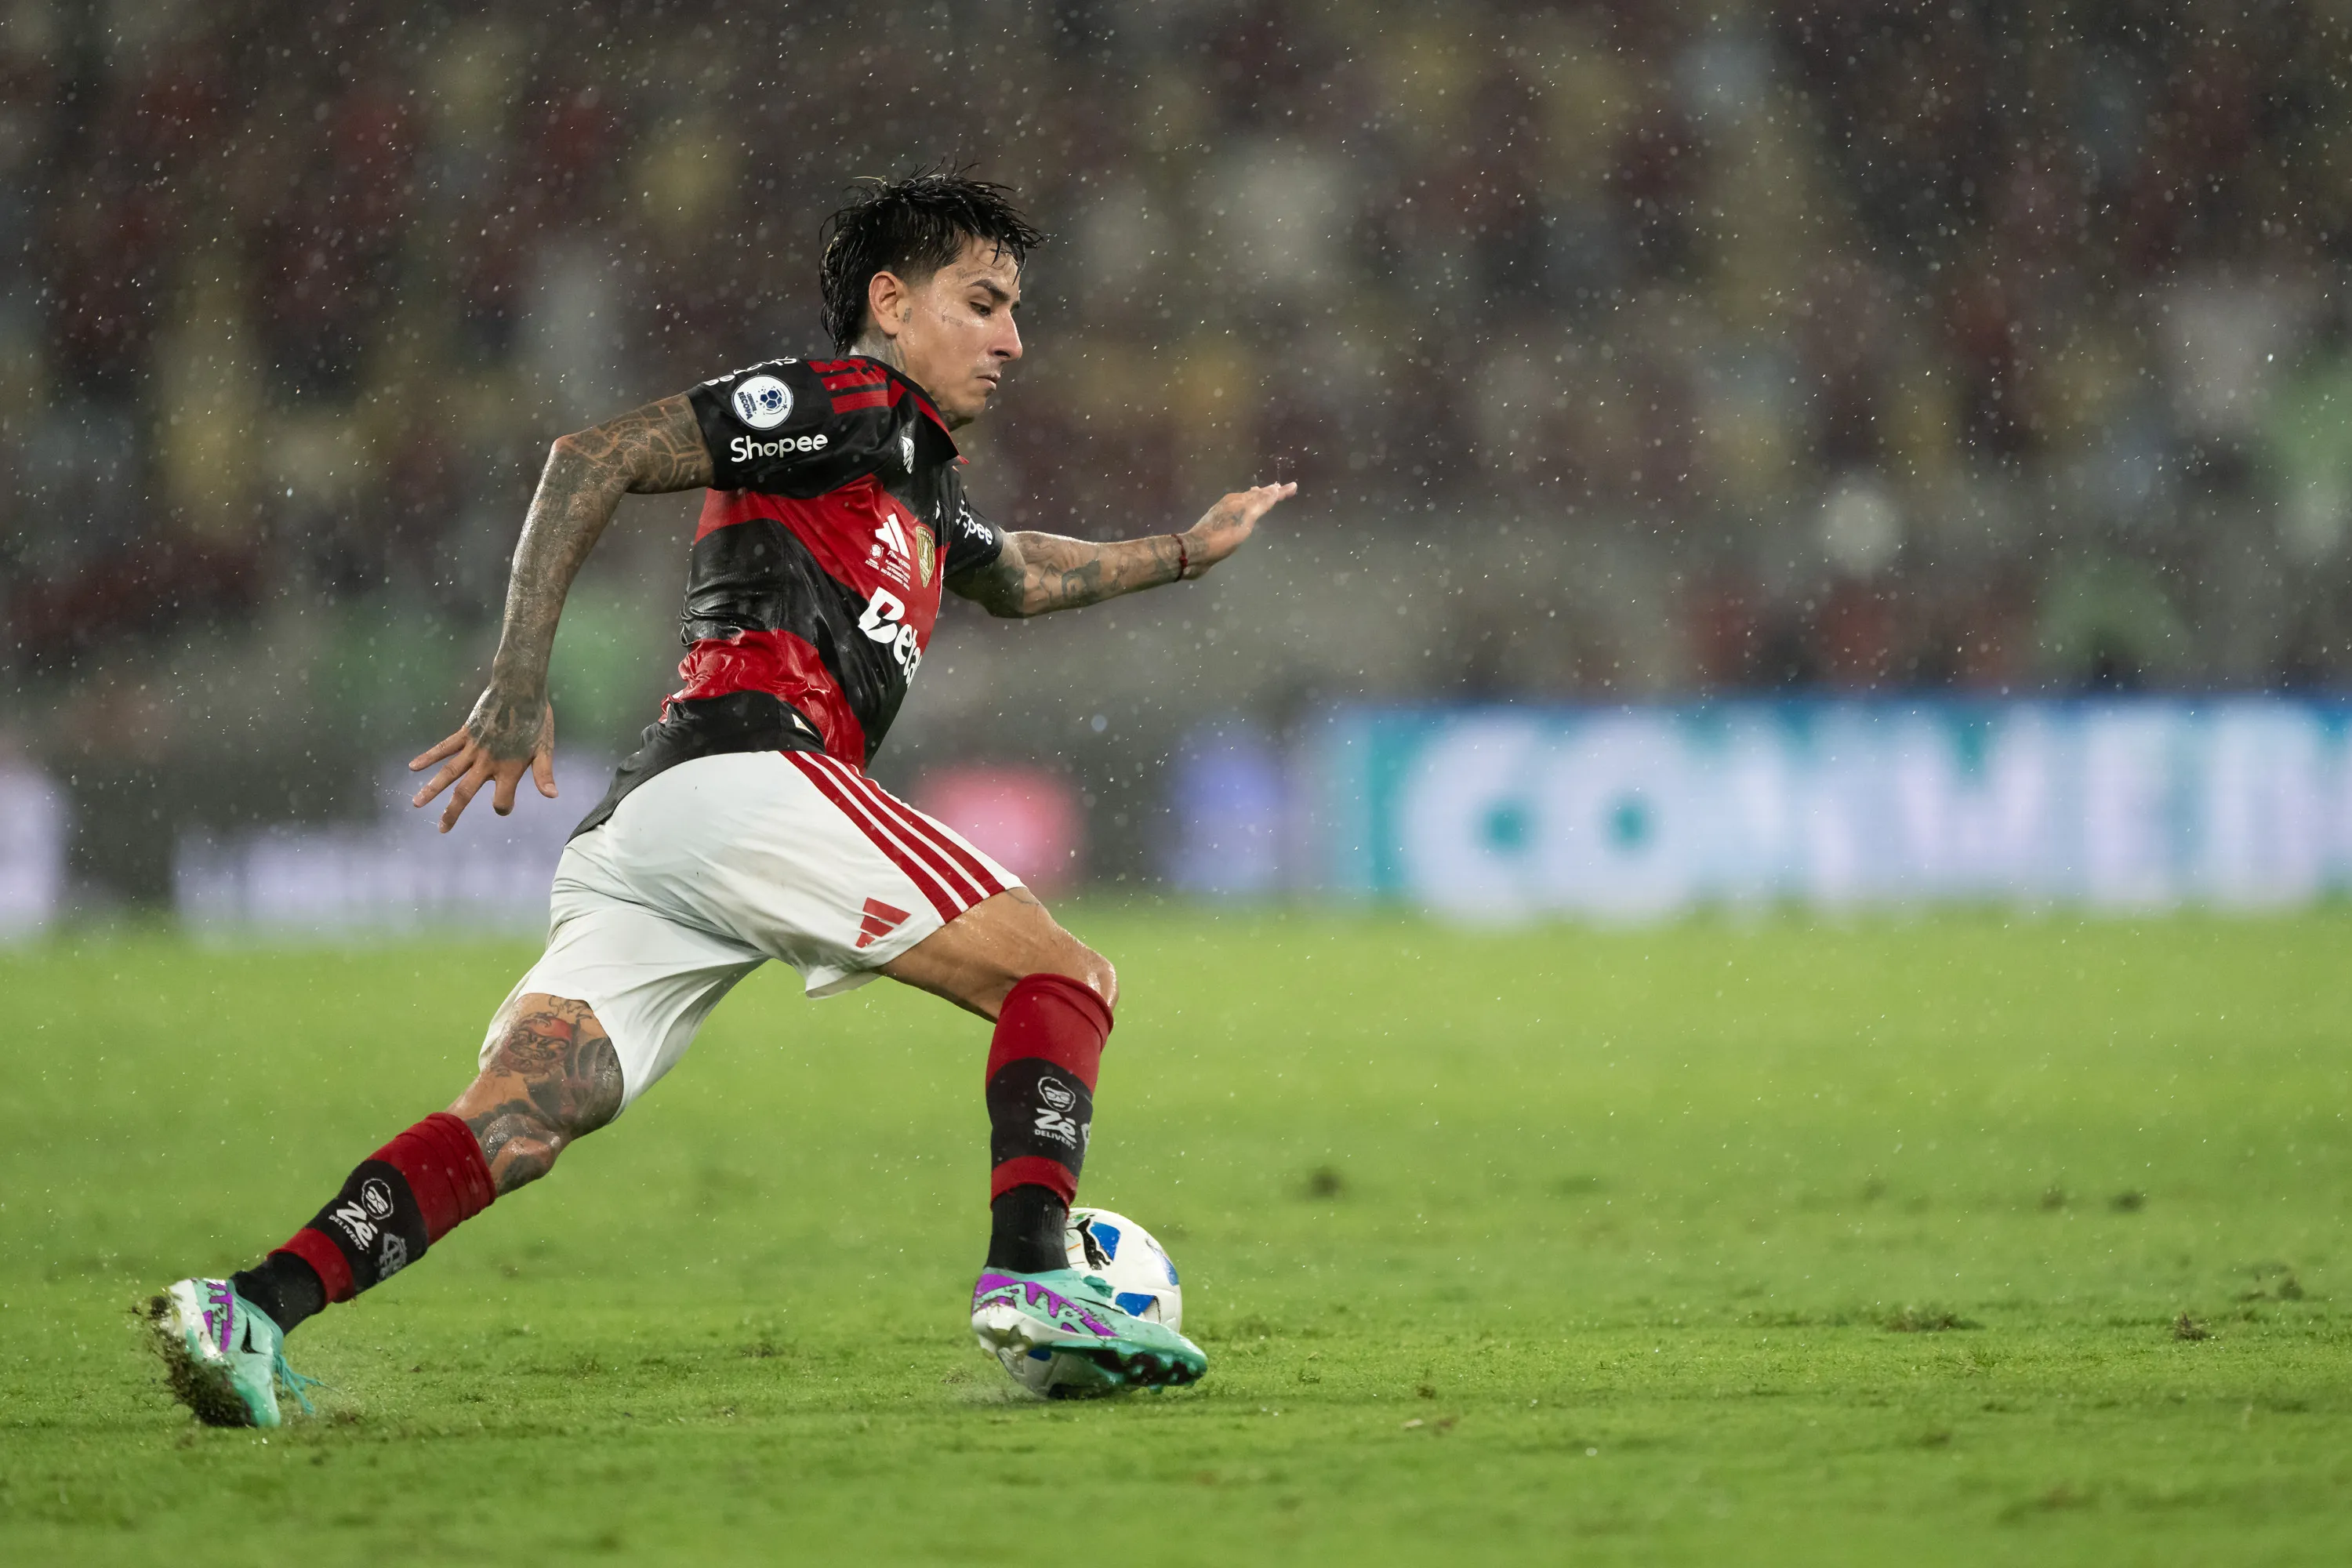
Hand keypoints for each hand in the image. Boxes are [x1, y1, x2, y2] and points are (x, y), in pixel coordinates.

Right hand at [409, 688, 556, 833]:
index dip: (503, 807)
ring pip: (448, 773)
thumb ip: (544, 773)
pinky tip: (413, 766)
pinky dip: (428, 757)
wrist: (519, 689)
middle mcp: (487, 762)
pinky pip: (444, 748)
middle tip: (441, 829)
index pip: (501, 800)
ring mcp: (473, 748)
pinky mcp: (465, 733)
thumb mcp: (545, 748)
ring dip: (432, 789)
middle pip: (465, 793)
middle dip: (452, 812)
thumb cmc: (535, 719)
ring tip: (416, 803)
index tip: (503, 807)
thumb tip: (552, 796)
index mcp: (509, 769)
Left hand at [1180, 481, 1294, 577]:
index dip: (1279, 491)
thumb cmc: (1223, 536)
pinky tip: (1246, 516)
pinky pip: (1238, 514)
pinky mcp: (1218, 526)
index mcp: (1238, 500)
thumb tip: (1275, 487)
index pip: (1264, 493)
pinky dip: (1247, 511)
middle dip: (1266, 493)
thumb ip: (1260, 503)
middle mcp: (1230, 504)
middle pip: (1253, 496)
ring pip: (1244, 504)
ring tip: (1264, 497)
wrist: (1195, 551)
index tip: (1294, 486)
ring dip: (1256, 500)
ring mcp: (1223, 515)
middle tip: (1277, 489)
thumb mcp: (1245, 518)